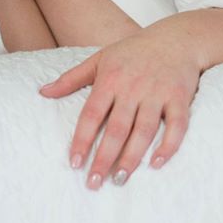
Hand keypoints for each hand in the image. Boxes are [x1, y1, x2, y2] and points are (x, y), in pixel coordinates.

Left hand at [38, 22, 202, 189]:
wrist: (176, 38)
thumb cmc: (132, 51)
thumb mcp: (99, 59)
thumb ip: (71, 78)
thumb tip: (42, 92)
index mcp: (110, 79)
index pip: (92, 114)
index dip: (82, 139)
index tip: (74, 163)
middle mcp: (133, 88)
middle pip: (117, 128)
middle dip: (104, 157)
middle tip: (93, 183)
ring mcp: (157, 93)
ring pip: (143, 131)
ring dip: (131, 157)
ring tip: (119, 179)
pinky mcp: (179, 98)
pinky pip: (176, 126)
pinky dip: (168, 145)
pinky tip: (156, 164)